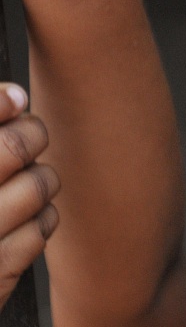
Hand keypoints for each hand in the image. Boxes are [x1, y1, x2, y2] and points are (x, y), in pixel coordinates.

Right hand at [0, 83, 58, 308]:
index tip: (14, 99)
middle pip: (13, 147)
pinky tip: (24, 219)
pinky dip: (41, 218)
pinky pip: (40, 230)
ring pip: (37, 186)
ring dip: (41, 177)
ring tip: (27, 179)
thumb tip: (15, 95)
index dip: (0, 103)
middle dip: (31, 133)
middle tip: (30, 132)